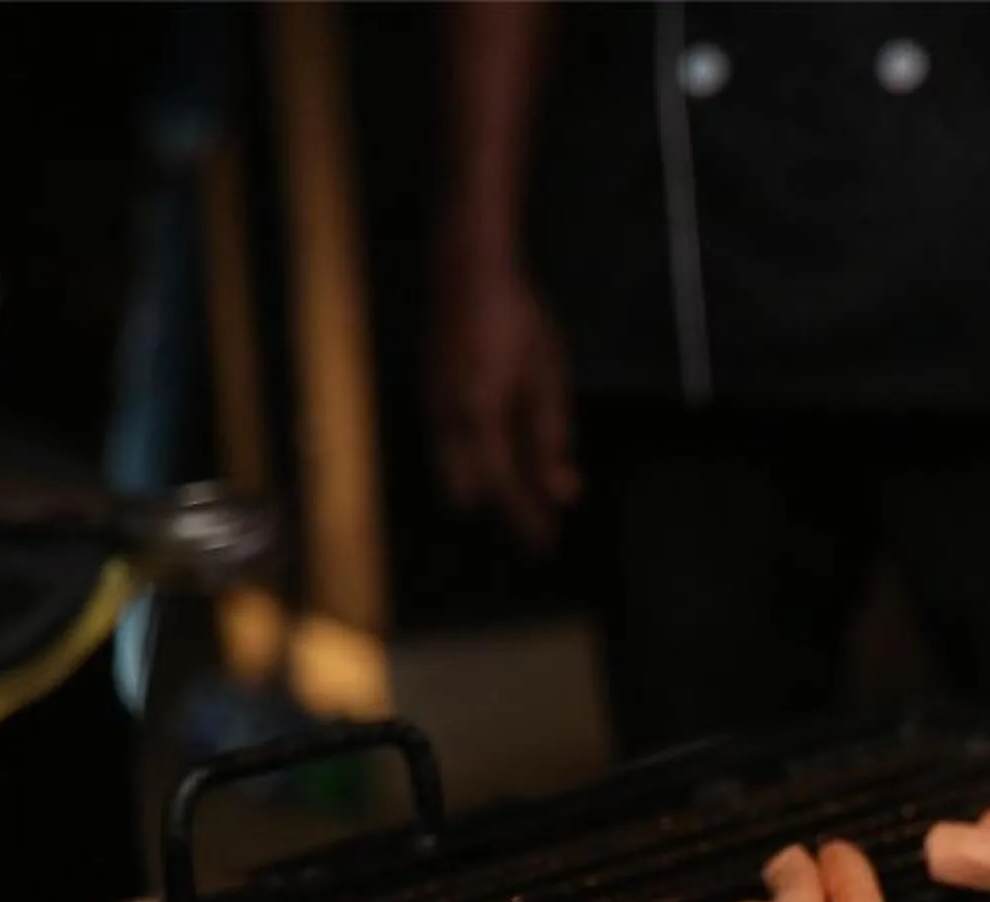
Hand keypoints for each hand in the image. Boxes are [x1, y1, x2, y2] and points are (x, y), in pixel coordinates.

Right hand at [428, 259, 579, 549]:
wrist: (468, 264)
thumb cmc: (517, 318)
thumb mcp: (547, 379)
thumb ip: (551, 438)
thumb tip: (562, 493)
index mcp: (477, 418)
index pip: (503, 490)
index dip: (525, 522)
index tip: (545, 549)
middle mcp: (444, 418)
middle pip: (467, 489)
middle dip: (501, 510)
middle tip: (539, 525)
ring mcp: (429, 403)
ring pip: (450, 468)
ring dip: (486, 486)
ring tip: (526, 495)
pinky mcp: (427, 389)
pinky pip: (445, 444)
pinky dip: (471, 461)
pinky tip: (499, 455)